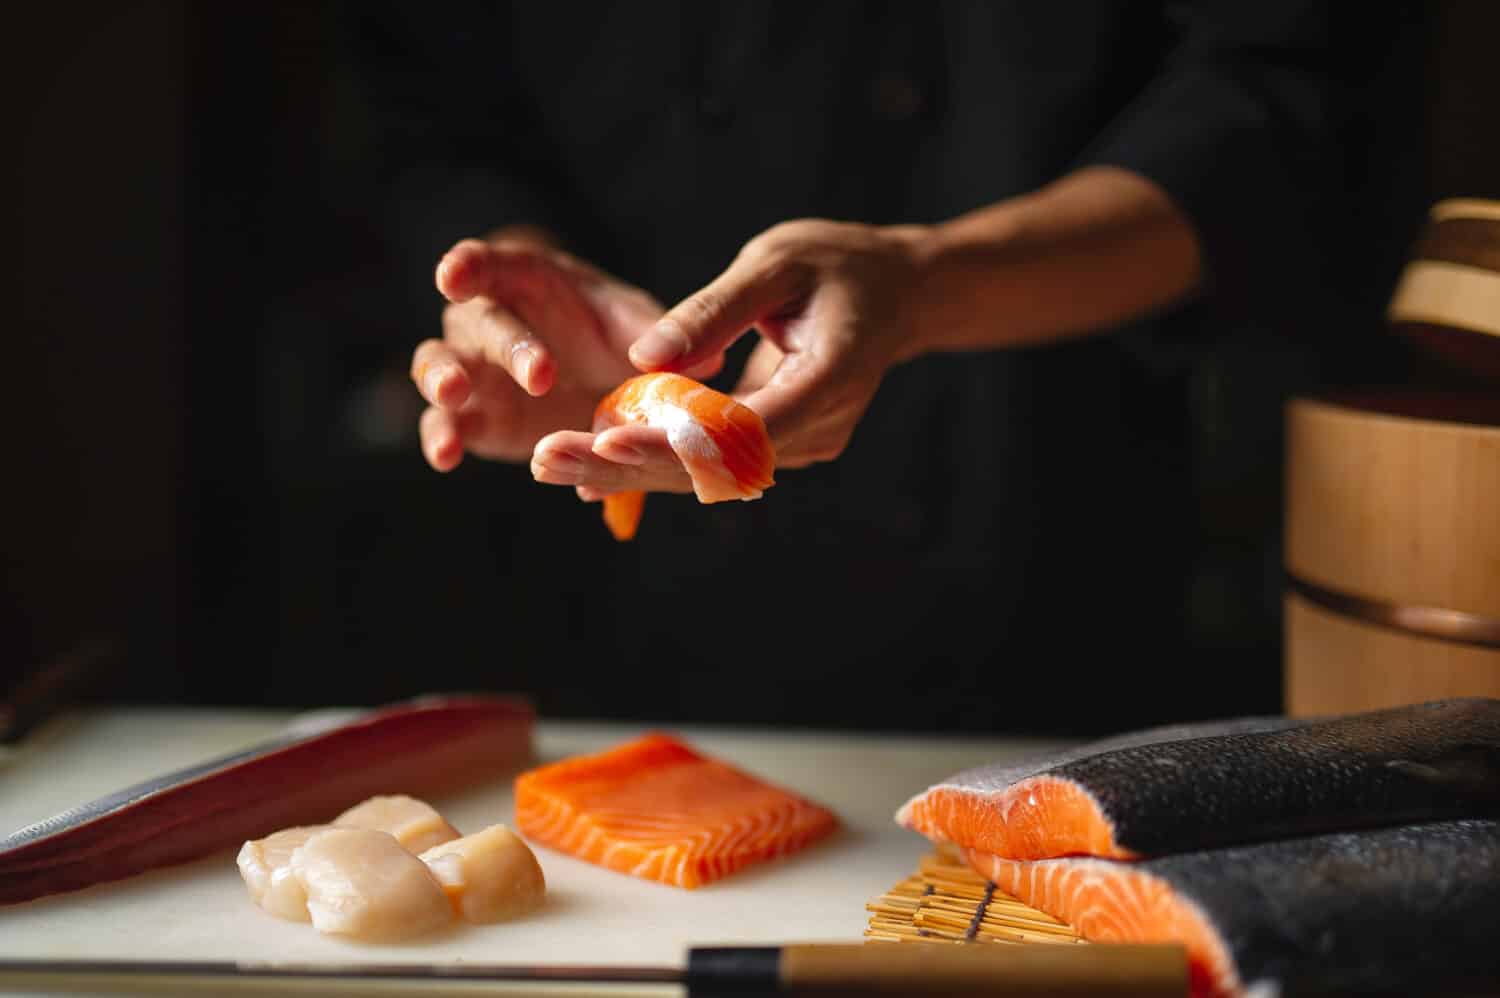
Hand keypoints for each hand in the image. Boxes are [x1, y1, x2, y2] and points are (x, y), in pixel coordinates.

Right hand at [410, 232, 720, 470]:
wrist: (602, 382)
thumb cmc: (614, 335)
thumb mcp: (638, 326)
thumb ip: (659, 338)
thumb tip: (709, 361)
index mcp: (525, 281)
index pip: (489, 264)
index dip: (469, 265)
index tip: (454, 274)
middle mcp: (489, 321)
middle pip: (477, 321)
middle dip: (506, 344)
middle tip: (541, 375)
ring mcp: (474, 370)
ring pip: (436, 365)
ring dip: (442, 379)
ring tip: (456, 397)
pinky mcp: (475, 418)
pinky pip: (446, 423)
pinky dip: (442, 436)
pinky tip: (447, 456)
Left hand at [531, 219, 930, 499]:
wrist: (898, 294)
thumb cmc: (839, 264)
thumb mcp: (776, 262)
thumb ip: (714, 311)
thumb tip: (644, 360)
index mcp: (829, 380)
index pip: (742, 431)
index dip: (673, 443)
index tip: (605, 442)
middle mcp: (819, 429)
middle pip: (715, 467)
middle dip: (628, 467)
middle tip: (547, 461)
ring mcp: (804, 445)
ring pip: (708, 472)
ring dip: (632, 469)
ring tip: (551, 464)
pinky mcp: (784, 445)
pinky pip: (715, 458)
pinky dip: (658, 456)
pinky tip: (594, 458)